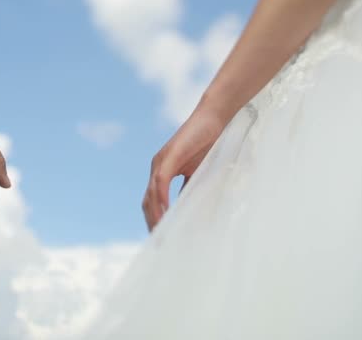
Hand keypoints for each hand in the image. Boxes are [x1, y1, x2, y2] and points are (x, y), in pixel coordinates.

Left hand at [143, 113, 225, 230]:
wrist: (214, 118)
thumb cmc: (209, 143)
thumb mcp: (198, 172)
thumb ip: (190, 189)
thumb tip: (189, 210)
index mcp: (162, 173)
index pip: (152, 201)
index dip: (153, 219)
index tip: (159, 238)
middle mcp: (157, 168)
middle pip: (147, 201)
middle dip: (151, 222)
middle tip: (157, 242)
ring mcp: (161, 161)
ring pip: (152, 194)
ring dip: (155, 214)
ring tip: (160, 232)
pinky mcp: (169, 156)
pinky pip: (161, 181)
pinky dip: (161, 197)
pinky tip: (164, 211)